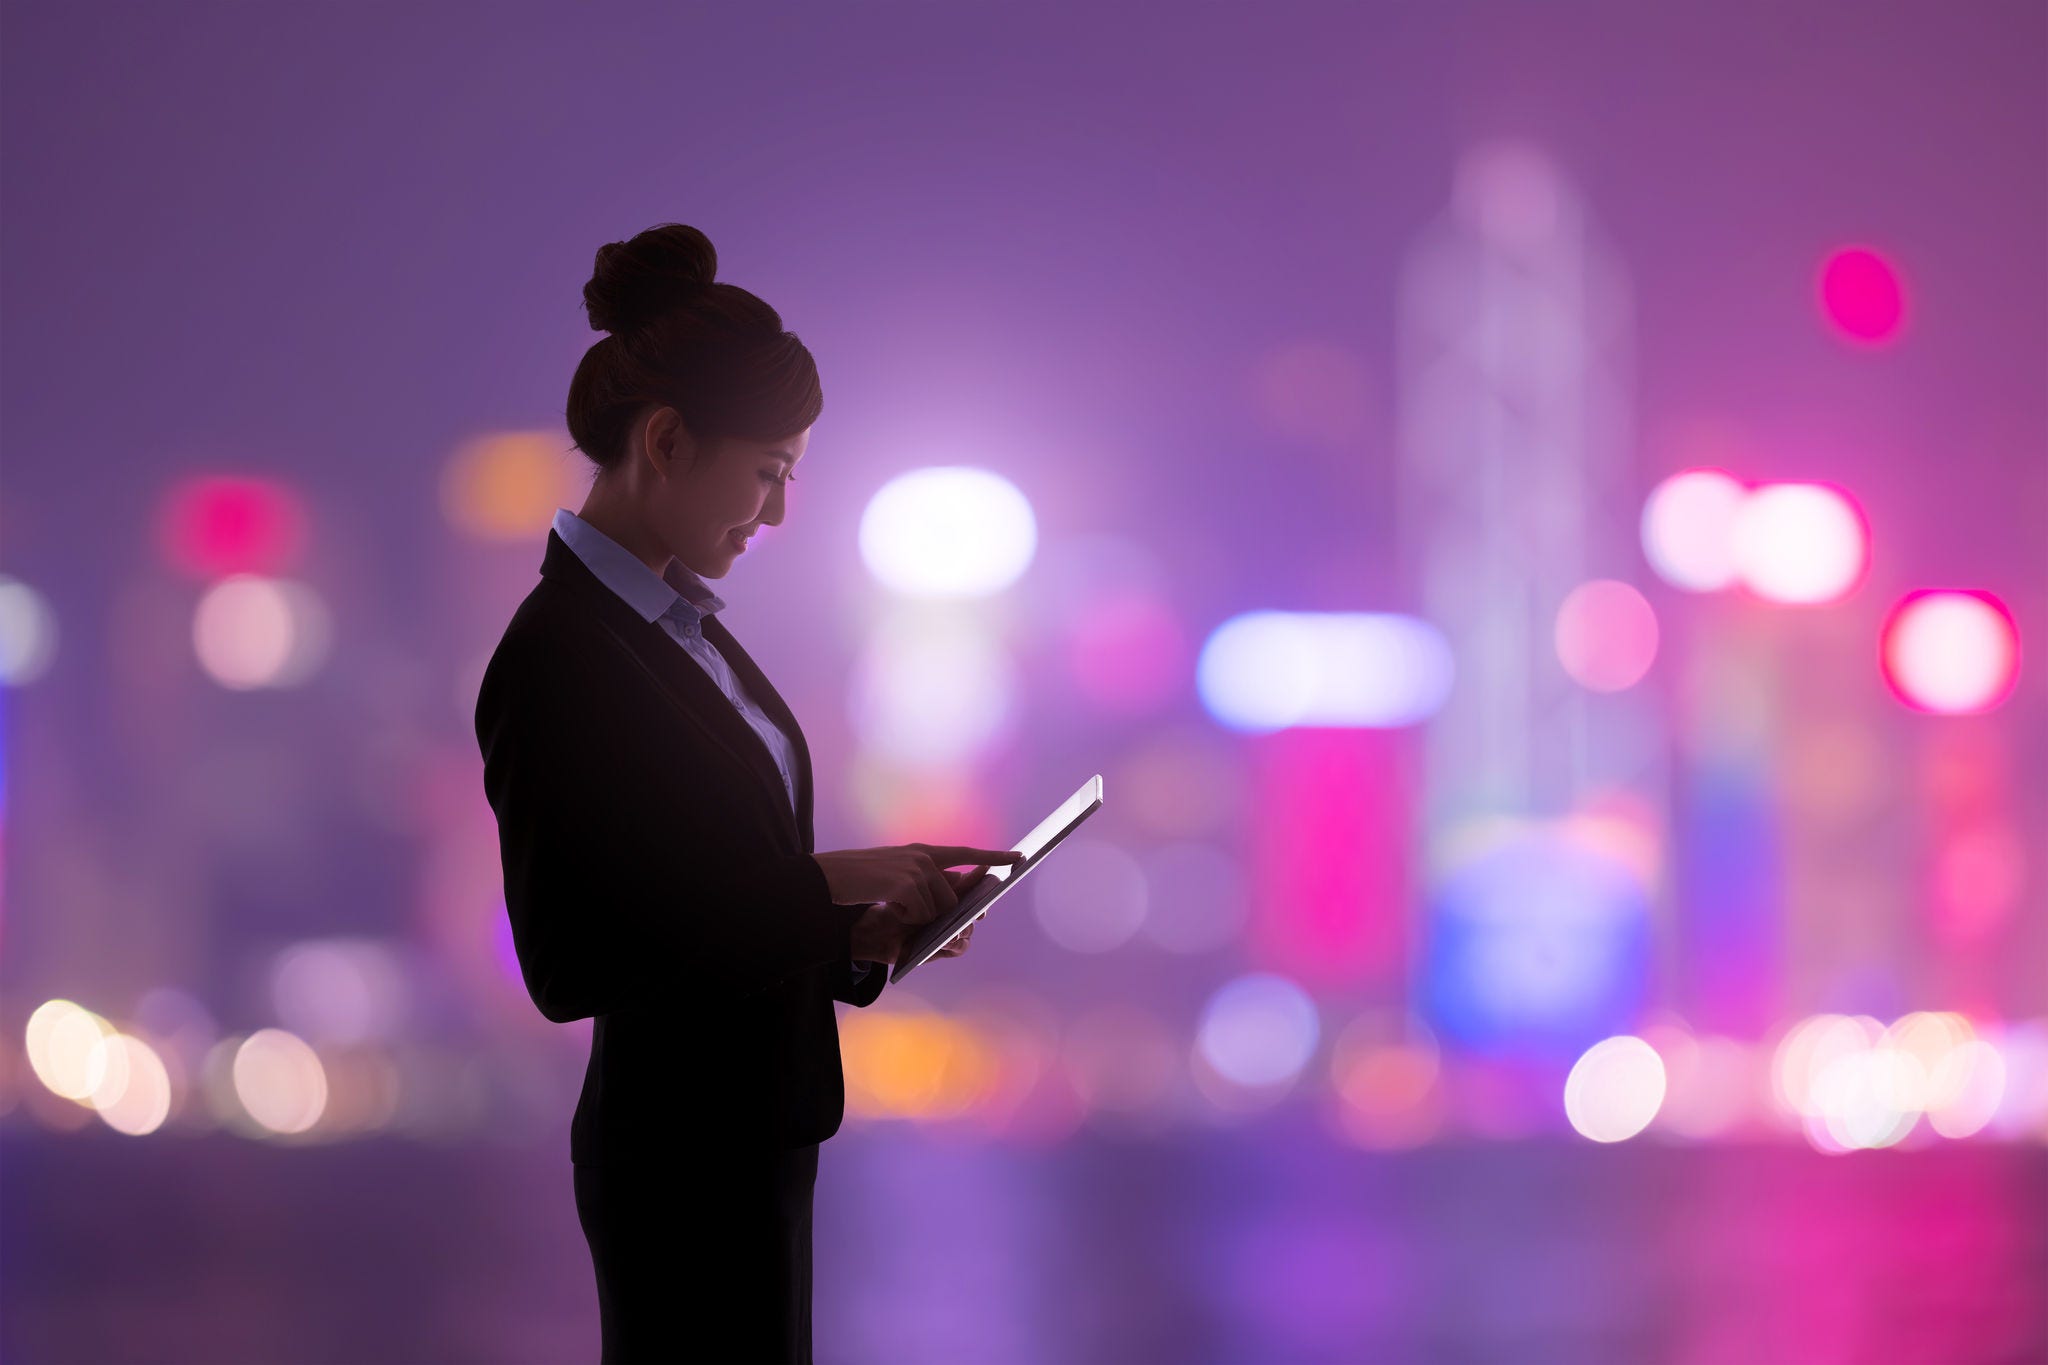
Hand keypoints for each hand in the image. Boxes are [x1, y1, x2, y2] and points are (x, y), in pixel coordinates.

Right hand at [811, 844, 1023, 964]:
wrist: (825, 880)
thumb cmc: (858, 881)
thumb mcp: (896, 877)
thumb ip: (925, 884)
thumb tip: (957, 905)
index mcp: (922, 852)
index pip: (965, 853)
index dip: (992, 857)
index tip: (1018, 857)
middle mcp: (923, 856)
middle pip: (952, 898)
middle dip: (940, 914)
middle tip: (911, 912)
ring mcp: (916, 869)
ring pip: (937, 910)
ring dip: (917, 918)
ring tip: (891, 906)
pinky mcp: (906, 885)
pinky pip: (921, 915)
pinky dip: (906, 919)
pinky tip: (887, 907)